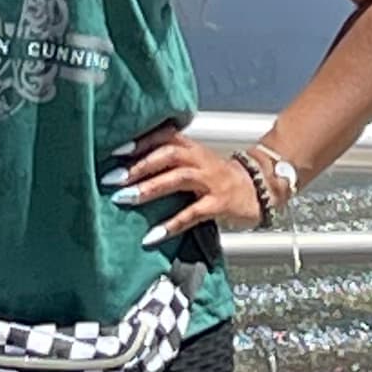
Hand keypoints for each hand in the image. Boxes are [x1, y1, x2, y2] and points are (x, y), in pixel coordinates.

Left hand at [104, 121, 285, 246]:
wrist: (258, 187)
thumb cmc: (217, 176)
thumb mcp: (194, 160)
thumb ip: (168, 160)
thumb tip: (127, 169)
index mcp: (192, 147)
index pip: (164, 137)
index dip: (141, 141)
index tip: (115, 151)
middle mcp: (200, 160)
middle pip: (168, 155)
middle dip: (139, 166)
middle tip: (113, 179)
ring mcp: (210, 181)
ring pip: (178, 179)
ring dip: (150, 188)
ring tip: (125, 199)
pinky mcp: (219, 204)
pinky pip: (193, 213)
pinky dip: (172, 223)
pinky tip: (152, 235)